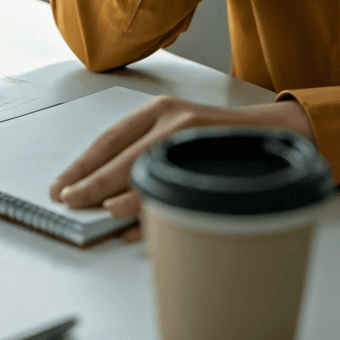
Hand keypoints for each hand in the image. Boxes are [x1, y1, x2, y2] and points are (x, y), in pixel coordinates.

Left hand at [48, 96, 315, 243]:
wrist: (277, 133)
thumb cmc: (217, 140)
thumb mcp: (175, 134)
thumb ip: (142, 159)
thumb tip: (101, 198)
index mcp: (159, 111)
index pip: (109, 139)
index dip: (81, 165)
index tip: (61, 186)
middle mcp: (175, 120)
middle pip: (125, 156)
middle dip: (93, 183)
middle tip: (71, 202)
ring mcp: (197, 138)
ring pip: (152, 172)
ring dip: (125, 197)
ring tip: (104, 213)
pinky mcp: (218, 158)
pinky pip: (181, 190)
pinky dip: (159, 212)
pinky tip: (141, 227)